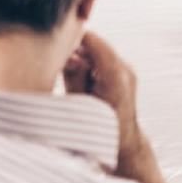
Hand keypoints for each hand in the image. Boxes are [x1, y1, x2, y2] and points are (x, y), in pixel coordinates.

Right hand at [64, 31, 167, 182]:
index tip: (55, 45)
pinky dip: (87, 64)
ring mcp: (126, 69)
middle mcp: (124, 70)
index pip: (94, 42)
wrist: (123, 143)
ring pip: (94, 51)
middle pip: (92, 45)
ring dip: (80, 59)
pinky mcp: (122, 71)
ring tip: (76, 81)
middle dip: (74, 52)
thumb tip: (69, 55)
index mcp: (115, 78)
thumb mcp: (78, 103)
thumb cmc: (98, 128)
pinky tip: (83, 82)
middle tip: (61, 69)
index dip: (73, 38)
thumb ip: (73, 75)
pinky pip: (99, 58)